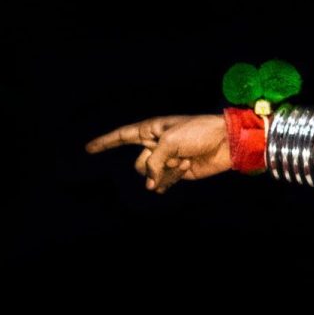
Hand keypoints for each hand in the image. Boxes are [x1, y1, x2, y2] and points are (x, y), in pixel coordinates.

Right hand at [85, 114, 232, 192]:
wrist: (225, 143)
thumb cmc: (198, 133)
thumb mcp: (169, 141)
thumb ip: (153, 162)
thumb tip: (149, 184)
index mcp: (151, 130)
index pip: (122, 136)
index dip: (104, 142)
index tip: (88, 148)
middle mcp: (156, 144)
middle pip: (139, 163)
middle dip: (154, 164)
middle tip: (174, 156)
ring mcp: (167, 159)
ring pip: (151, 174)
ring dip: (167, 170)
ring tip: (184, 160)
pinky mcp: (178, 172)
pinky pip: (164, 181)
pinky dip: (172, 178)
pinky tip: (186, 167)